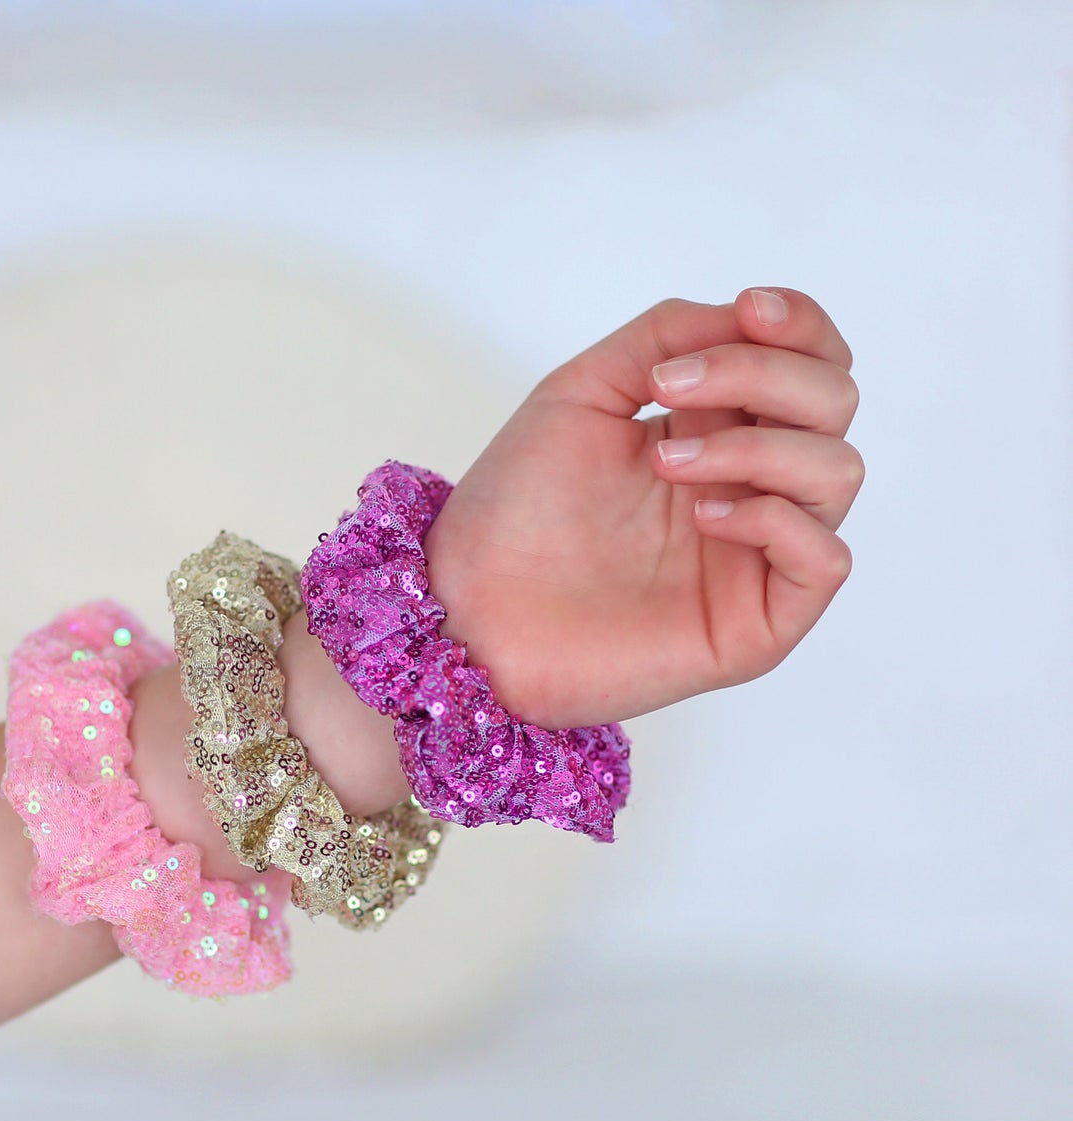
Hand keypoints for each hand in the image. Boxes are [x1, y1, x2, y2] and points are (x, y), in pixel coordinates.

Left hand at [422, 288, 861, 728]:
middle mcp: (749, 488)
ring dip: (759, 446)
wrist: (469, 610)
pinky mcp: (758, 623)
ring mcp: (756, 556)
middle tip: (669, 389)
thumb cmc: (514, 512)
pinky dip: (777, 519)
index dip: (800, 325)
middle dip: (764, 375)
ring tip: (666, 463)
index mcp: (715, 430)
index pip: (810, 363)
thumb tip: (743, 314)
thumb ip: (662, 336)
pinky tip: (704, 516)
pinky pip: (825, 558)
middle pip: (833, 403)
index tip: (747, 309)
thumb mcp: (579, 392)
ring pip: (838, 473)